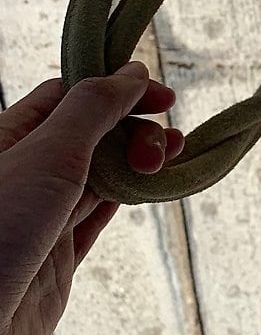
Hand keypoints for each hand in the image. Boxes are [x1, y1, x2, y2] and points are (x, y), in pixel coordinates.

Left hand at [0, 63, 184, 334]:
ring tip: (171, 157)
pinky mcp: (57, 260)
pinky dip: (131, 198)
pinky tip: (153, 186)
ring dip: (138, 161)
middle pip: (90, 134)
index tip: (161, 96)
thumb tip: (130, 74)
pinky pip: (100, 217)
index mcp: (5, 140)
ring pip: (100, 175)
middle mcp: (22, 175)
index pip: (68, 97)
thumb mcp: (47, 155)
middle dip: (133, 129)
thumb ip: (92, 111)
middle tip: (165, 144)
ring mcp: (41, 218)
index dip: (116, 90)